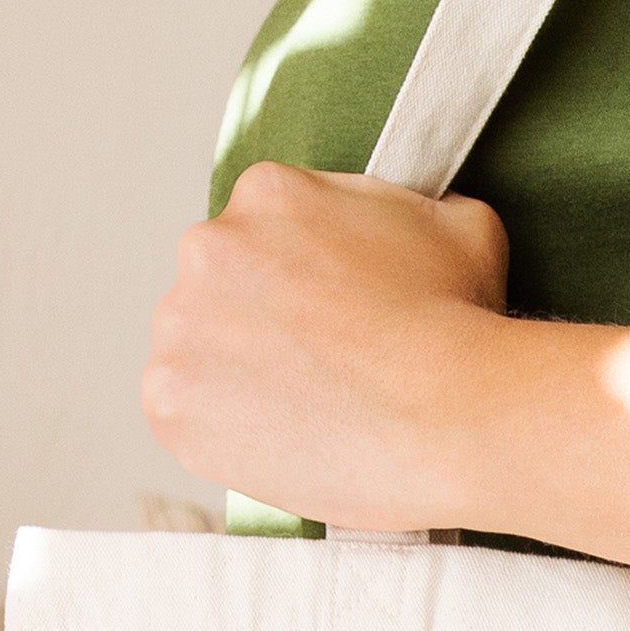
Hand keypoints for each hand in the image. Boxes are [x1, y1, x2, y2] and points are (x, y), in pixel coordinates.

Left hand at [143, 164, 510, 528]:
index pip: (265, 229)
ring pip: (196, 350)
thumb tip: (407, 217)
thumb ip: (409, 208)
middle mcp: (207, 248)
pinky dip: (223, 431)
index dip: (302, 275)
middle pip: (219, 286)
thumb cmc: (460, 325)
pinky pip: (183, 416)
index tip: (329, 312)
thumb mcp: (458, 224)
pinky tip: (282, 438)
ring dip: (235, 374)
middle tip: (318, 366)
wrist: (450, 419)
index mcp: (267, 193)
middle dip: (260, 320)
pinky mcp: (169, 407)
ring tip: (306, 409)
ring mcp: (180, 330)